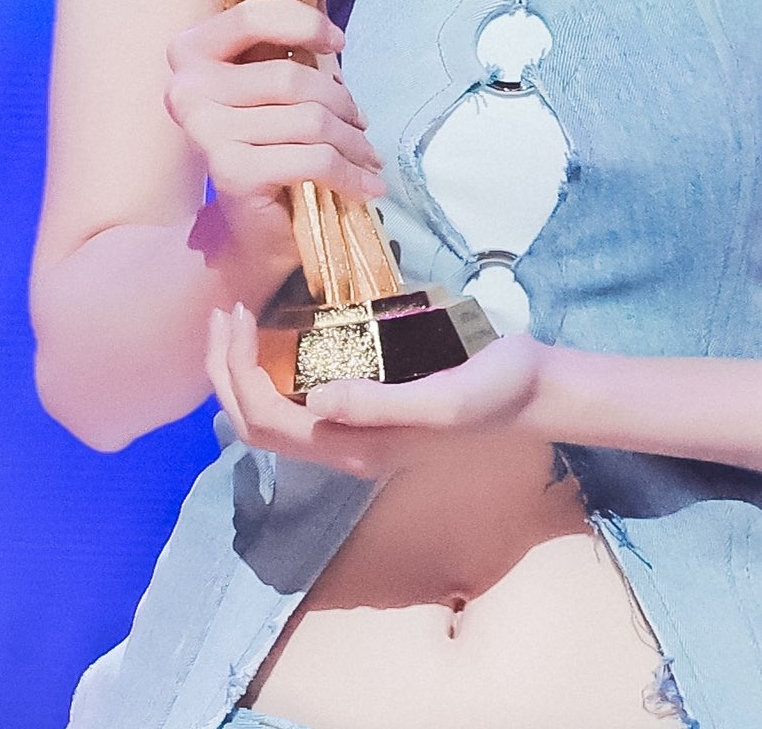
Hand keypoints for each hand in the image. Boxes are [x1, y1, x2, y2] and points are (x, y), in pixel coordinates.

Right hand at [165, 0, 385, 263]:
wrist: (246, 229)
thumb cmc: (266, 144)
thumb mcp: (271, 87)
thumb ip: (285, 53)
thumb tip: (333, 42)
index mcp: (190, 54)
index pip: (251, 18)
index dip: (303, 23)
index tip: (337, 43)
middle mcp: (187, 90)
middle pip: (290, 76)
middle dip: (340, 101)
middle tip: (360, 122)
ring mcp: (206, 133)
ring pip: (310, 119)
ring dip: (352, 140)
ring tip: (366, 154)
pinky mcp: (232, 173)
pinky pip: (313, 159)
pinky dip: (350, 173)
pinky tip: (367, 185)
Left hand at [206, 302, 545, 480]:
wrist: (536, 390)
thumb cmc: (495, 390)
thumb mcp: (444, 398)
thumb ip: (380, 404)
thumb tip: (314, 398)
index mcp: (357, 448)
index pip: (269, 422)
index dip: (239, 374)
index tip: (239, 316)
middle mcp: (348, 445)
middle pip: (259, 424)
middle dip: (227, 373)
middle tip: (225, 312)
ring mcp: (358, 429)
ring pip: (275, 413)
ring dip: (244, 372)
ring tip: (239, 320)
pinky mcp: (371, 406)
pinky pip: (302, 397)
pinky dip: (275, 367)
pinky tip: (282, 333)